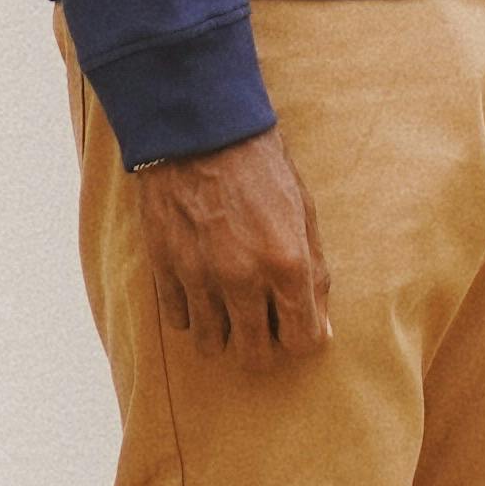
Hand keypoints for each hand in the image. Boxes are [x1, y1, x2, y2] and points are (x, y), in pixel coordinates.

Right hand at [137, 125, 333, 364]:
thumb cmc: (261, 166)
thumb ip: (314, 275)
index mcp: (287, 263)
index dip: (302, 338)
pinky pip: (179, 320)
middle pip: (255, 357)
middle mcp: (242, 279)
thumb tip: (319, 328)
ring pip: (212, 345)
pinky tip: (202, 287)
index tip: (296, 323)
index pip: (302, 343)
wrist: (200, 128)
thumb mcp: (304, 213)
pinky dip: (192, 312)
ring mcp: (199, 277)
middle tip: (263, 320)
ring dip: (224, 331)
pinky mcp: (165, 268)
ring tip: (229, 304)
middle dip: (264, 345)